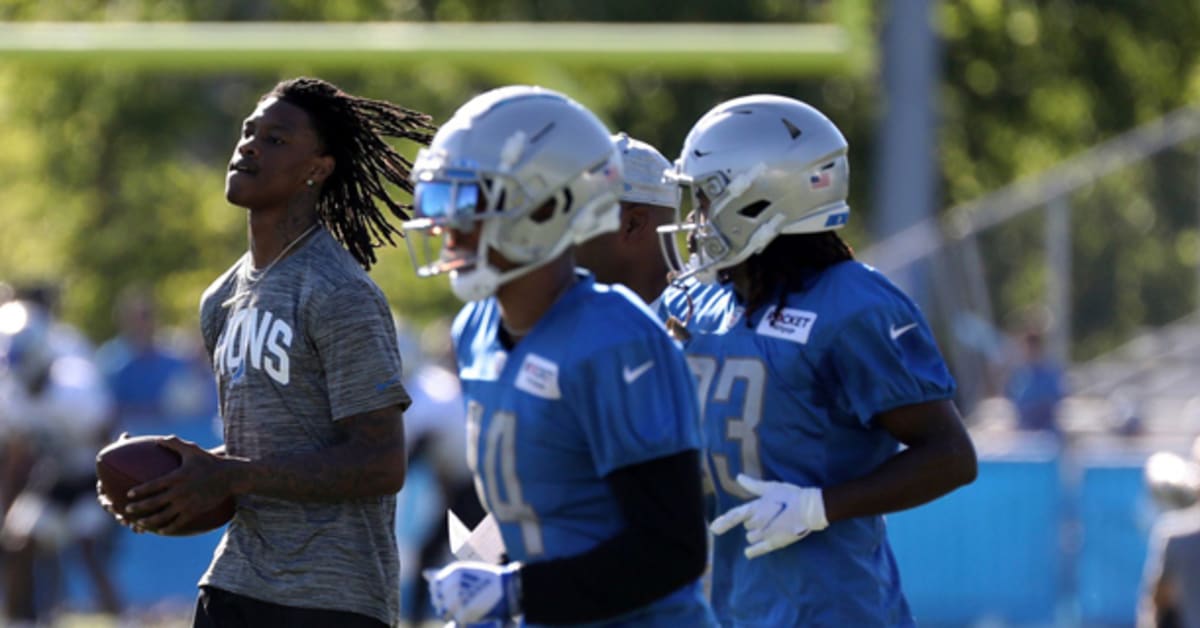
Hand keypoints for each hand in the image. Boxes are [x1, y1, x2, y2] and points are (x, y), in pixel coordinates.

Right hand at [96, 433, 139, 531]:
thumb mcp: (140, 453)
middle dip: (113, 509)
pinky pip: (140, 523)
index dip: (102, 493)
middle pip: (112, 505)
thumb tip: (125, 435)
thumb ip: (131, 446)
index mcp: (115, 484)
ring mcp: (130, 507)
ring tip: (131, 524)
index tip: (104, 495)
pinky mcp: (142, 515)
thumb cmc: (147, 461)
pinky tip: (147, 529)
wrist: (165, 476)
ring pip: (125, 517)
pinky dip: (141, 526)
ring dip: (126, 521)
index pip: (103, 490)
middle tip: (116, 510)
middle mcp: (120, 497)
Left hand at [123, 436, 236, 534]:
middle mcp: (180, 492)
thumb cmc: (209, 462)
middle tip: (127, 510)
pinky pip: (178, 523)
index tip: (129, 494)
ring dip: (149, 521)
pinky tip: (160, 531)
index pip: (153, 485)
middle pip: (154, 503)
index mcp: (177, 477)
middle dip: (138, 508)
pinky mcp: (195, 512)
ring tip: (139, 523)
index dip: (139, 491)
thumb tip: (158, 439)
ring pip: (163, 516)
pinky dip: (167, 528)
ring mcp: (187, 503)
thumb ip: (174, 444)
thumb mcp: (192, 450)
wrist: (229, 477)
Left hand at [428, 561, 521, 624]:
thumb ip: (443, 574)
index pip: (435, 585)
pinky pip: (454, 621)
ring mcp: (457, 600)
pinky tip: (469, 616)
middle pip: (437, 600)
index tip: (449, 595)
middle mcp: (452, 585)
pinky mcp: (463, 613)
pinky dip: (460, 621)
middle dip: (444, 603)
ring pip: (443, 612)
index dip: (440, 592)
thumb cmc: (488, 580)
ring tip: (465, 610)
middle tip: (460, 604)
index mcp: (453, 573)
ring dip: (451, 613)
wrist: (509, 589)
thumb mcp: (465, 572)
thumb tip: (425, 573)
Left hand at [709, 474, 827, 558]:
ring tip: (771, 527)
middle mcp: (758, 521)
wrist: (809, 509)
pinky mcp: (774, 543)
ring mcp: (765, 533)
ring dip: (756, 534)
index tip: (713, 528)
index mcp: (756, 507)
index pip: (735, 515)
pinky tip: (748, 553)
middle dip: (754, 523)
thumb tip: (738, 477)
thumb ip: (753, 485)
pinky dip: (752, 552)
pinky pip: (757, 550)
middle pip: (747, 527)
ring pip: (751, 538)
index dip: (723, 522)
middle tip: (769, 517)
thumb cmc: (791, 495)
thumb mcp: (771, 487)